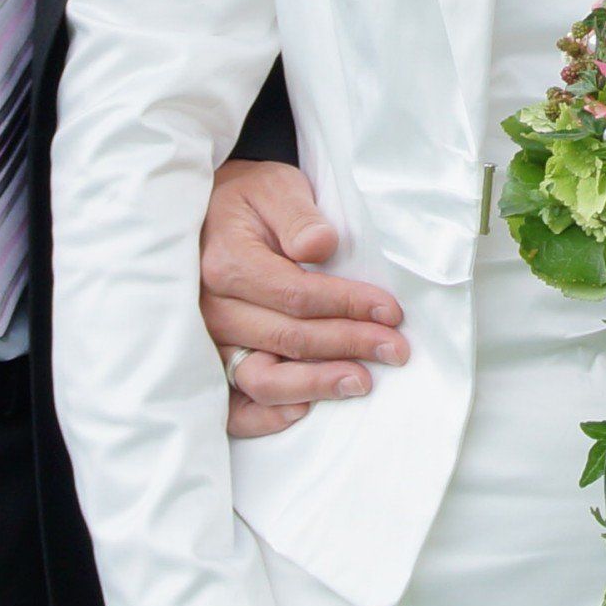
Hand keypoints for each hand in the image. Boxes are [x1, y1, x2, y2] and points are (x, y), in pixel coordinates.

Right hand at [199, 155, 408, 434]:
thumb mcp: (275, 188)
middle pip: (287, 338)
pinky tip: (305, 410)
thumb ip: (298, 216)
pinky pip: (232, 405)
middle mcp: (213, 309)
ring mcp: (209, 341)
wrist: (209, 215)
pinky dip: (265, 416)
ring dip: (316, 384)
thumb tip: (322, 245)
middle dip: (348, 345)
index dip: (348, 305)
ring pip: (261, 378)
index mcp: (229, 263)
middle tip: (396, 350)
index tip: (390, 311)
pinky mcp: (211, 363)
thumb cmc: (249, 201)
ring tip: (362, 382)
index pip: (296, 295)